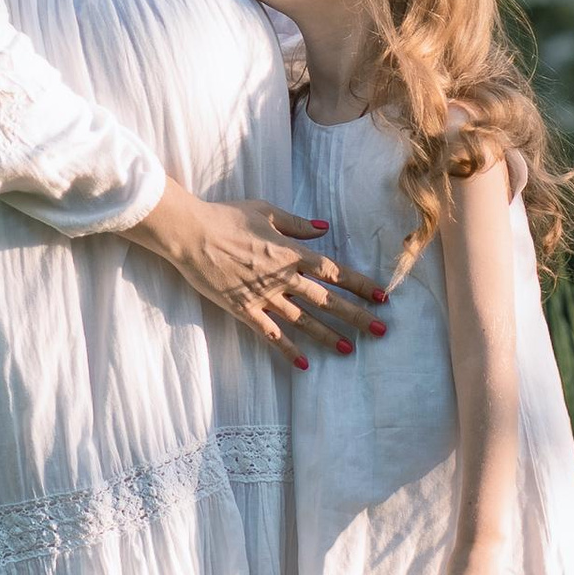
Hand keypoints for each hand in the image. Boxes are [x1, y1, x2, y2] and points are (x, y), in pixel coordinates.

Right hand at [131, 179, 386, 367]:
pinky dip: (286, 350)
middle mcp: (283, 277)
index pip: (334, 271)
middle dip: (356, 316)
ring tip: (349, 350)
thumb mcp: (267, 211)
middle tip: (380, 331)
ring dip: (327, 336)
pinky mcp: (244, 310)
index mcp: (291, 252)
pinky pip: (270, 334)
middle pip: (326, 300)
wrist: (192, 234)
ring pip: (303, 320)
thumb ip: (298, 224)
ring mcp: (264, 296)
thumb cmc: (228, 217)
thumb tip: (325, 228)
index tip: (381, 296)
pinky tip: (302, 363)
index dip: (360, 284)